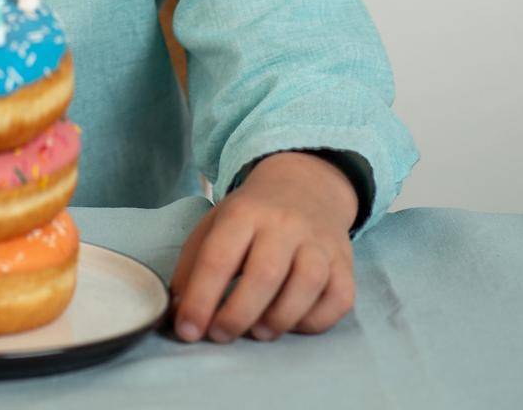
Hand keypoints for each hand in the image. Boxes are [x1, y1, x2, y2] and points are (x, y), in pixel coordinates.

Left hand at [169, 150, 356, 343]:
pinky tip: (294, 324)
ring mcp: (318, 242)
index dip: (201, 298)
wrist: (306, 186)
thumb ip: (194, 265)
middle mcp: (284, 224)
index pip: (219, 257)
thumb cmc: (252, 215)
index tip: (188, 330)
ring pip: (306, 284)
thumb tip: (178, 312)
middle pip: (264, 273)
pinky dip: (316, 320)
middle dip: (238, 313)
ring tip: (258, 332)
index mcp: (244, 212)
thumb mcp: (216, 224)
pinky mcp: (345, 263)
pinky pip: (338, 298)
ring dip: (279, 318)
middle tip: (220, 335)